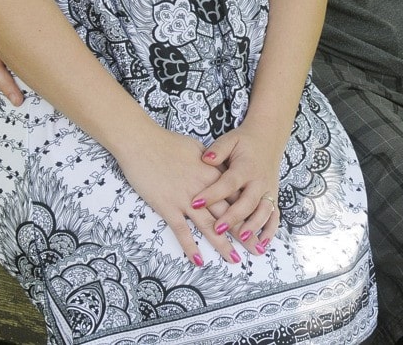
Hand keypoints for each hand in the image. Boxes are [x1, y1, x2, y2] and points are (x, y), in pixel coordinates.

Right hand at [117, 124, 242, 266]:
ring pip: (208, 225)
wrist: (142, 142)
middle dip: (243, 233)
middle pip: (227, 214)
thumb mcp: (196, 148)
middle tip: (256, 250)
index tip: (260, 224)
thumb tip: (220, 169)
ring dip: (222, 244)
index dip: (248, 211)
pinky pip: (182, 230)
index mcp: (211, 173)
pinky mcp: (168, 206)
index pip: (235, 196)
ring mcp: (185, 199)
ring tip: (234, 259)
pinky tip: (199, 260)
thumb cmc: (167, 142)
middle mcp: (203, 188)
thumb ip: (211, 161)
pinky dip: (190, 246)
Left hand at [193, 124, 281, 250]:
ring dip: (254, 226)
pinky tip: (261, 245)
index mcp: (246, 167)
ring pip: (263, 212)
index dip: (212, 193)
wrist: (267, 137)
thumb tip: (205, 158)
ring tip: (242, 238)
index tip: (196, 203)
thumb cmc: (244, 141)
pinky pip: (275, 217)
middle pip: (247, 201)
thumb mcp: (230, 140)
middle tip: (217, 228)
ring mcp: (268, 190)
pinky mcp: (273, 197)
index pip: (228, 183)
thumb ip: (218, 149)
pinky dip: (270, 232)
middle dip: (233, 217)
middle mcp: (259, 181)